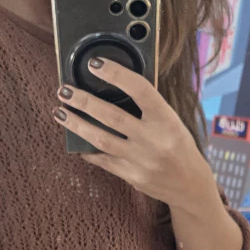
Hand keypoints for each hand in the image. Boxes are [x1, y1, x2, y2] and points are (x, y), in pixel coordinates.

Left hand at [53, 58, 215, 210]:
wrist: (190, 186)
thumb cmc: (179, 146)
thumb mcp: (172, 121)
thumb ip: (148, 107)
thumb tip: (115, 85)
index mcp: (166, 120)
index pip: (140, 90)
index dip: (116, 74)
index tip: (95, 64)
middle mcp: (153, 140)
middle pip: (112, 116)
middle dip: (84, 102)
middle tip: (64, 91)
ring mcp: (141, 161)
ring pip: (101, 140)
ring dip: (77, 125)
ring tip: (59, 112)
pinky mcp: (132, 177)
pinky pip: (103, 161)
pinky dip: (87, 148)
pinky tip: (75, 140)